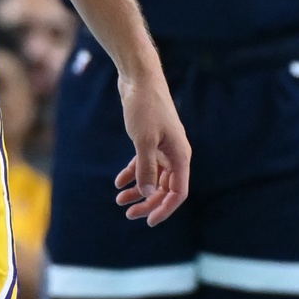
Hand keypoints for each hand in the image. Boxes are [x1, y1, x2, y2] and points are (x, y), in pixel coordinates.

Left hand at [111, 63, 189, 224]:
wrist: (139, 78)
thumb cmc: (145, 107)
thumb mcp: (143, 140)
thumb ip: (146, 168)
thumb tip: (146, 194)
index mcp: (180, 156)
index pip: (178, 192)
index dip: (165, 209)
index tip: (148, 221)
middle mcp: (175, 153)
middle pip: (164, 188)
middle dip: (147, 202)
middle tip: (128, 213)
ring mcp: (163, 146)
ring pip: (153, 177)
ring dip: (138, 190)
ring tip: (119, 200)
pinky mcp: (150, 139)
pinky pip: (144, 163)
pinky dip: (132, 173)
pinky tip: (118, 182)